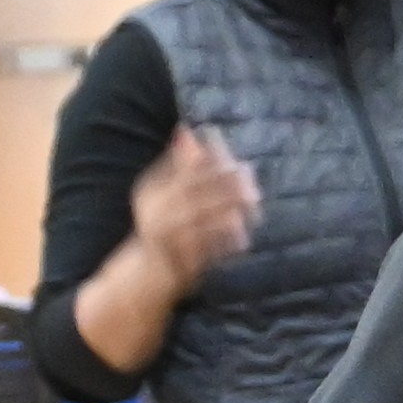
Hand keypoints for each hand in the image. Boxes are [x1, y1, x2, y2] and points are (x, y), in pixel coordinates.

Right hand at [130, 126, 259, 283]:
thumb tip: (186, 128)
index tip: (237, 158)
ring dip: (231, 212)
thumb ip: (178, 165)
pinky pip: (206, 248)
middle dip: (226, 185)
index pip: (184, 170)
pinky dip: (227, 241)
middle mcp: (155, 212)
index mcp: (151, 192)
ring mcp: (165, 237)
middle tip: (252, 181)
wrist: (148, 273)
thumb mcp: (164, 194)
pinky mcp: (178, 260)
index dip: (211, 159)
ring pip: (202, 219)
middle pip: (195, 192)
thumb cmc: (163, 225)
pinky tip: (245, 237)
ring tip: (255, 208)